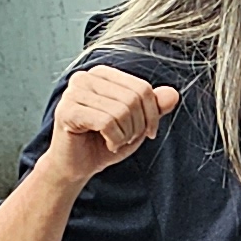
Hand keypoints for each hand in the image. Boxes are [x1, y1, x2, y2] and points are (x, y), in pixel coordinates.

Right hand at [46, 65, 176, 181]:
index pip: (142, 88)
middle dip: (137, 127)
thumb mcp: (137, 124)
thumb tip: (173, 93)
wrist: (77, 165)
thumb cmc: (104, 142)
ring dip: (125, 135)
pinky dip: (114, 139)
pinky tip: (107, 144)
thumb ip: (154, 107)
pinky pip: (106, 122)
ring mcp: (73, 92)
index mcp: (103, 74)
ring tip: (114, 141)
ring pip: (121, 111)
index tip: (148, 132)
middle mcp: (85, 77)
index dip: (153, 115)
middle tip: (126, 138)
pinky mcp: (67, 110)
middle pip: (133, 99)